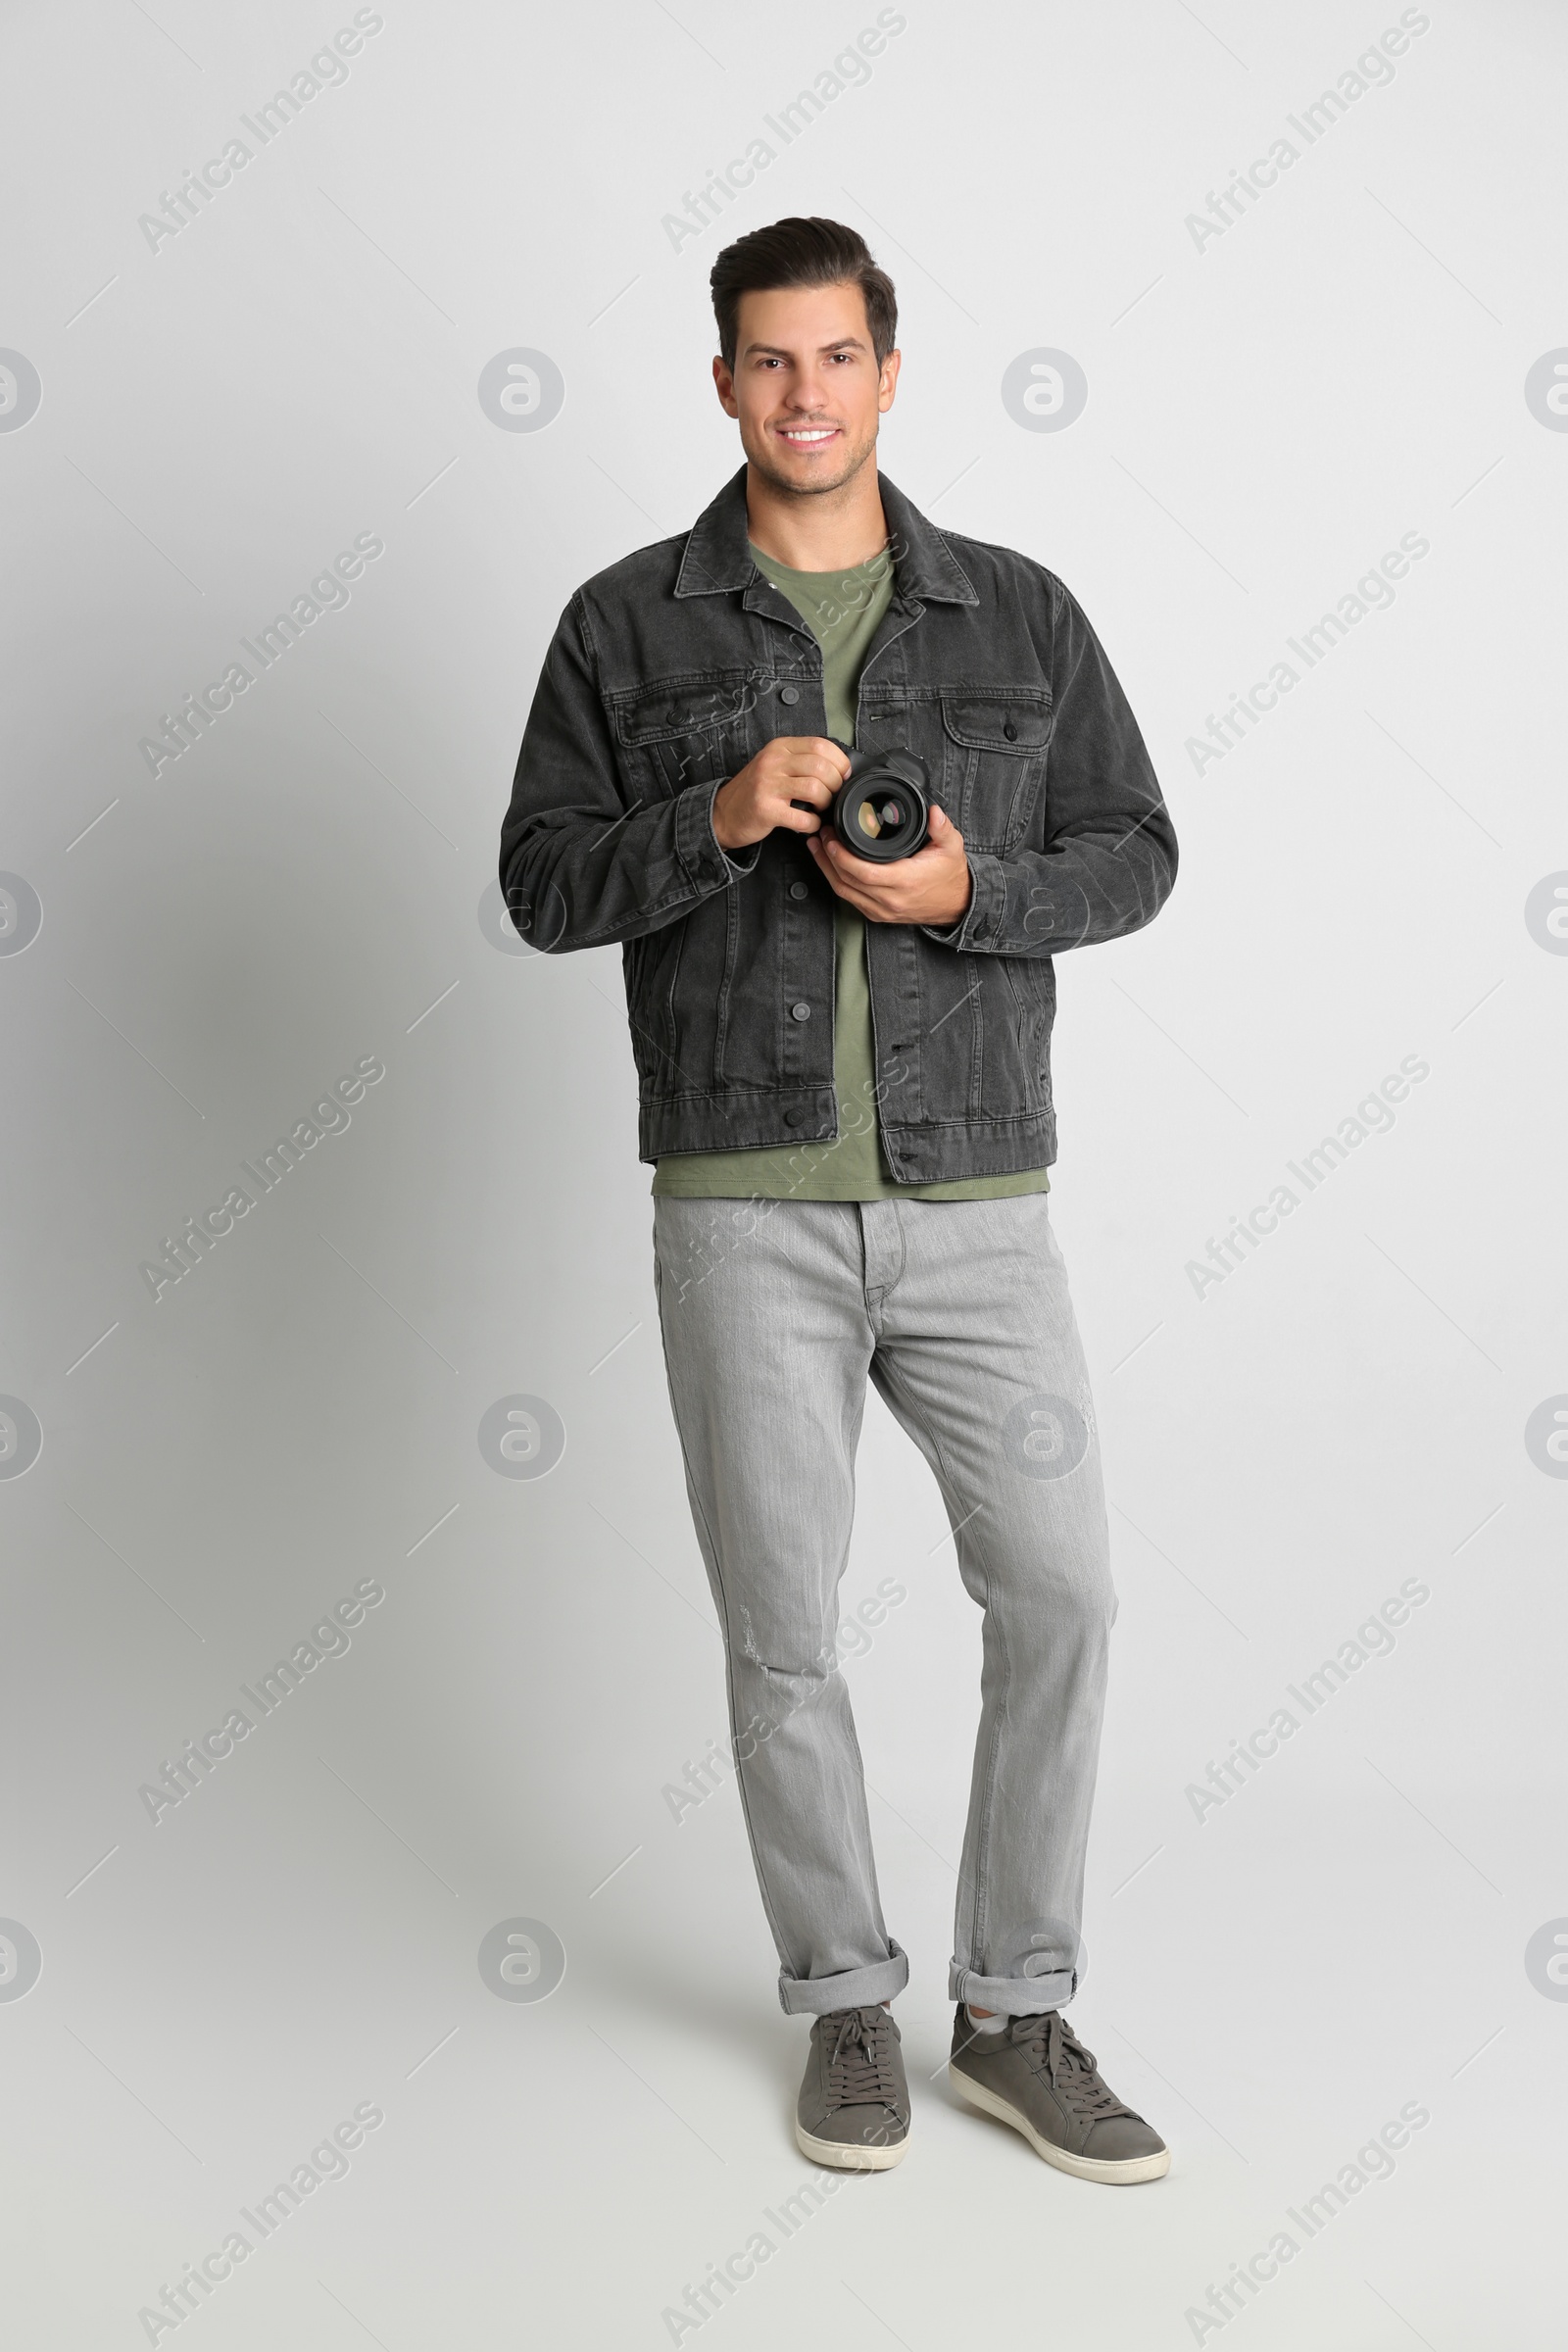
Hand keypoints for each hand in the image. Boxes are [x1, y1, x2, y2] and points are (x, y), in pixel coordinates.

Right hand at [712, 736, 850, 850]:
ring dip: (825, 802)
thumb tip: (839, 767)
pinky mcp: (767, 810)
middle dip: (836, 784)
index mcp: (780, 747)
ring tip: (820, 808)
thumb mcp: (775, 764)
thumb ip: (801, 760)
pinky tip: (809, 823)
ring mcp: (768, 786)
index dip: (839, 761)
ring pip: (815, 789)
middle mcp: (773, 762)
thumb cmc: (756, 790)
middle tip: (833, 795)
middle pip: (821, 767)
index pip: (820, 745)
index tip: (843, 775)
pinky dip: (813, 823)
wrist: (723, 813)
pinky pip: (803, 817)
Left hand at [808, 799, 973, 926]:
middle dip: (828, 858)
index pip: (865, 872)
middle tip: (821, 835)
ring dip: (826, 870)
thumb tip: (933, 811)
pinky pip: (850, 899)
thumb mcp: (952, 847)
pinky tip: (829, 866)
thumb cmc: (950, 875)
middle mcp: (891, 899)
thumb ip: (942, 828)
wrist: (956, 904)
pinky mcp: (878, 915)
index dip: (842, 856)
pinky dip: (837, 882)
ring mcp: (883, 910)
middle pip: (847, 881)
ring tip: (817, 848)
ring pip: (844, 892)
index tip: (832, 838)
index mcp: (906, 881)